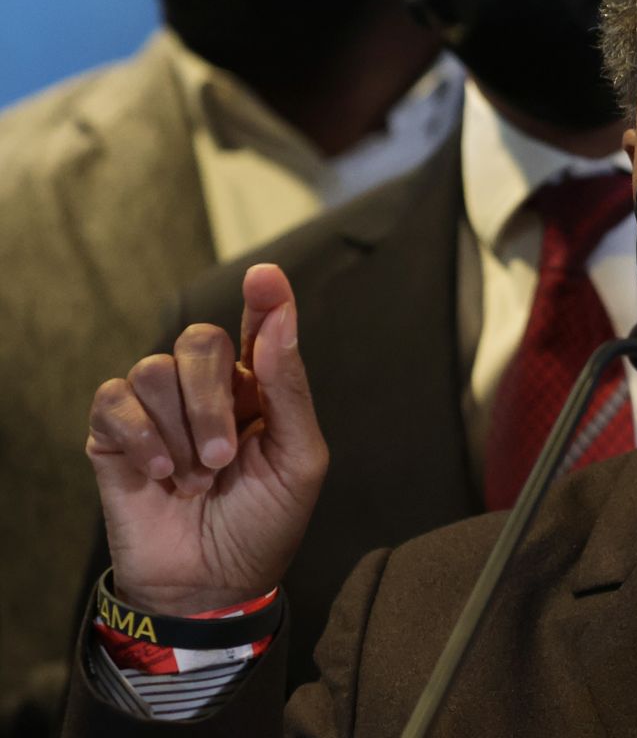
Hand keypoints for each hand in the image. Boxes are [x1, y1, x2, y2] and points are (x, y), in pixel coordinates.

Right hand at [86, 264, 328, 616]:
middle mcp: (208, 392)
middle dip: (211, 398)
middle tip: (221, 456)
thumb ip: (288, 387)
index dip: (264, 298)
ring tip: (194, 479)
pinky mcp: (113, 436)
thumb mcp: (297, 460)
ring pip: (154, 370)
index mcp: (261, 391)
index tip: (265, 276)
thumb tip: (281, 318)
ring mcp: (158, 411)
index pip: (260, 328)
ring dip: (179, 429)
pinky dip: (140, 437)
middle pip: (201, 342)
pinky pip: (114, 401)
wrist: (211, 585)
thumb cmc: (263, 524)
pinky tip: (159, 474)